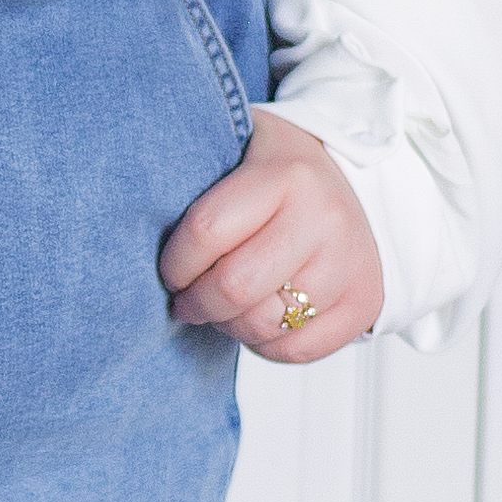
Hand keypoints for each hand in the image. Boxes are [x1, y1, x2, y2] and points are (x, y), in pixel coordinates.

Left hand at [160, 114, 382, 362]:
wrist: (356, 179)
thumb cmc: (278, 173)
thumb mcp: (239, 152)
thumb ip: (197, 186)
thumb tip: (136, 240)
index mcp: (286, 175)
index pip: (207, 232)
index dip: (175, 264)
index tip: (169, 272)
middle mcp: (325, 217)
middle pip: (235, 288)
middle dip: (196, 304)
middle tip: (186, 301)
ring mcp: (350, 262)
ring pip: (264, 325)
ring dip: (230, 326)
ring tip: (225, 307)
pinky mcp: (365, 301)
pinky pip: (297, 349)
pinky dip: (266, 345)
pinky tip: (260, 320)